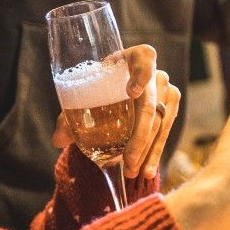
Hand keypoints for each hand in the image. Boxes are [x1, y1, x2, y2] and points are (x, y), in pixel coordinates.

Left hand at [52, 43, 179, 178]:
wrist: (117, 89)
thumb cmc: (99, 88)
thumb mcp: (85, 95)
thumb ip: (70, 116)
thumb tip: (58, 139)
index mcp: (135, 58)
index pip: (145, 58)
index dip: (141, 74)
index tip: (132, 92)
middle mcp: (156, 73)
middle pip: (150, 105)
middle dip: (140, 136)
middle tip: (128, 159)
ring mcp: (167, 91)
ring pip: (161, 123)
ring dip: (148, 151)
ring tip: (133, 172)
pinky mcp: (171, 108)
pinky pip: (166, 132)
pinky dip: (154, 152)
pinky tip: (146, 170)